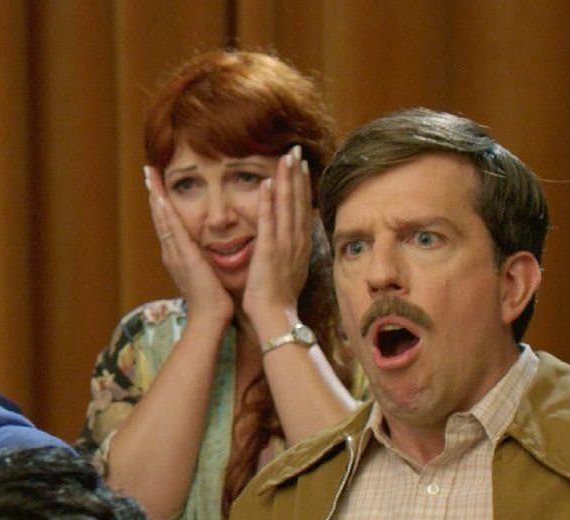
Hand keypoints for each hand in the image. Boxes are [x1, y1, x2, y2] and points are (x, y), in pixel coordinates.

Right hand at [145, 166, 233, 323]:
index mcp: (178, 256)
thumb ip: (204, 261)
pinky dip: (164, 212)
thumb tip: (207, 252)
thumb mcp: (207, 274)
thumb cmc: (213, 300)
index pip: (168, 224)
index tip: (159, 185)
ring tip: (150, 176)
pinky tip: (159, 197)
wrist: (210, 318)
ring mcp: (174, 254)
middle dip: (154, 194)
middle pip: (160, 217)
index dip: (162, 204)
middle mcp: (171, 253)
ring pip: (162, 219)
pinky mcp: (182, 256)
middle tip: (148, 171)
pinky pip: (171, 229)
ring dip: (155, 196)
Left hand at [242, 145, 310, 322]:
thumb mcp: (290, 272)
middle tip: (296, 151)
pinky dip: (268, 200)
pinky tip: (267, 181)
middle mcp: (296, 242)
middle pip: (298, 201)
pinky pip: (269, 220)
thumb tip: (293, 246)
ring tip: (286, 157)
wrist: (276, 317)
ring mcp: (284, 245)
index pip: (302, 210)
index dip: (302, 186)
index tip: (301, 167)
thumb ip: (291, 255)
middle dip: (297, 174)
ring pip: (287, 205)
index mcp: (300, 247)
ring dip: (287, 179)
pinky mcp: (269, 250)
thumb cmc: (279, 300)